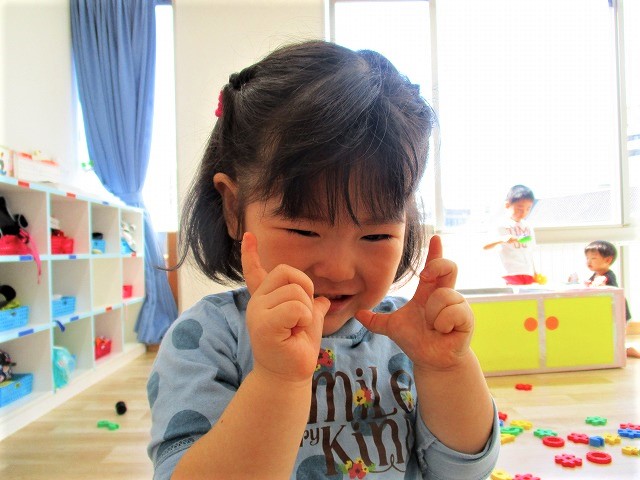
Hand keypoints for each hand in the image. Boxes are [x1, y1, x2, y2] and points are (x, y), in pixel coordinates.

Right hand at [241, 232, 329, 382]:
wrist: (289, 377)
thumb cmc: (297, 349)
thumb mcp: (309, 321)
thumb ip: (311, 306)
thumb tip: (322, 300)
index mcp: (267, 299)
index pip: (255, 271)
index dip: (250, 253)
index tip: (249, 236)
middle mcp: (258, 301)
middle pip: (288, 272)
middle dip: (305, 288)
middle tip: (302, 315)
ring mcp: (257, 312)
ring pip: (295, 291)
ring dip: (306, 311)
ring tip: (297, 329)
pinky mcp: (263, 324)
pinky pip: (295, 307)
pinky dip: (304, 320)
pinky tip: (295, 333)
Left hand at [355, 235, 473, 370]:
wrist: (431, 362)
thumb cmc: (416, 341)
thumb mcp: (392, 328)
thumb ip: (375, 320)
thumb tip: (357, 313)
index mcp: (428, 293)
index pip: (433, 267)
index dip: (435, 252)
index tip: (435, 237)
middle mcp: (445, 295)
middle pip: (449, 266)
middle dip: (438, 264)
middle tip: (425, 277)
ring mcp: (457, 305)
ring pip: (444, 295)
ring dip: (432, 315)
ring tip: (433, 327)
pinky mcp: (466, 318)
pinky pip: (453, 311)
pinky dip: (443, 324)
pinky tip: (443, 331)